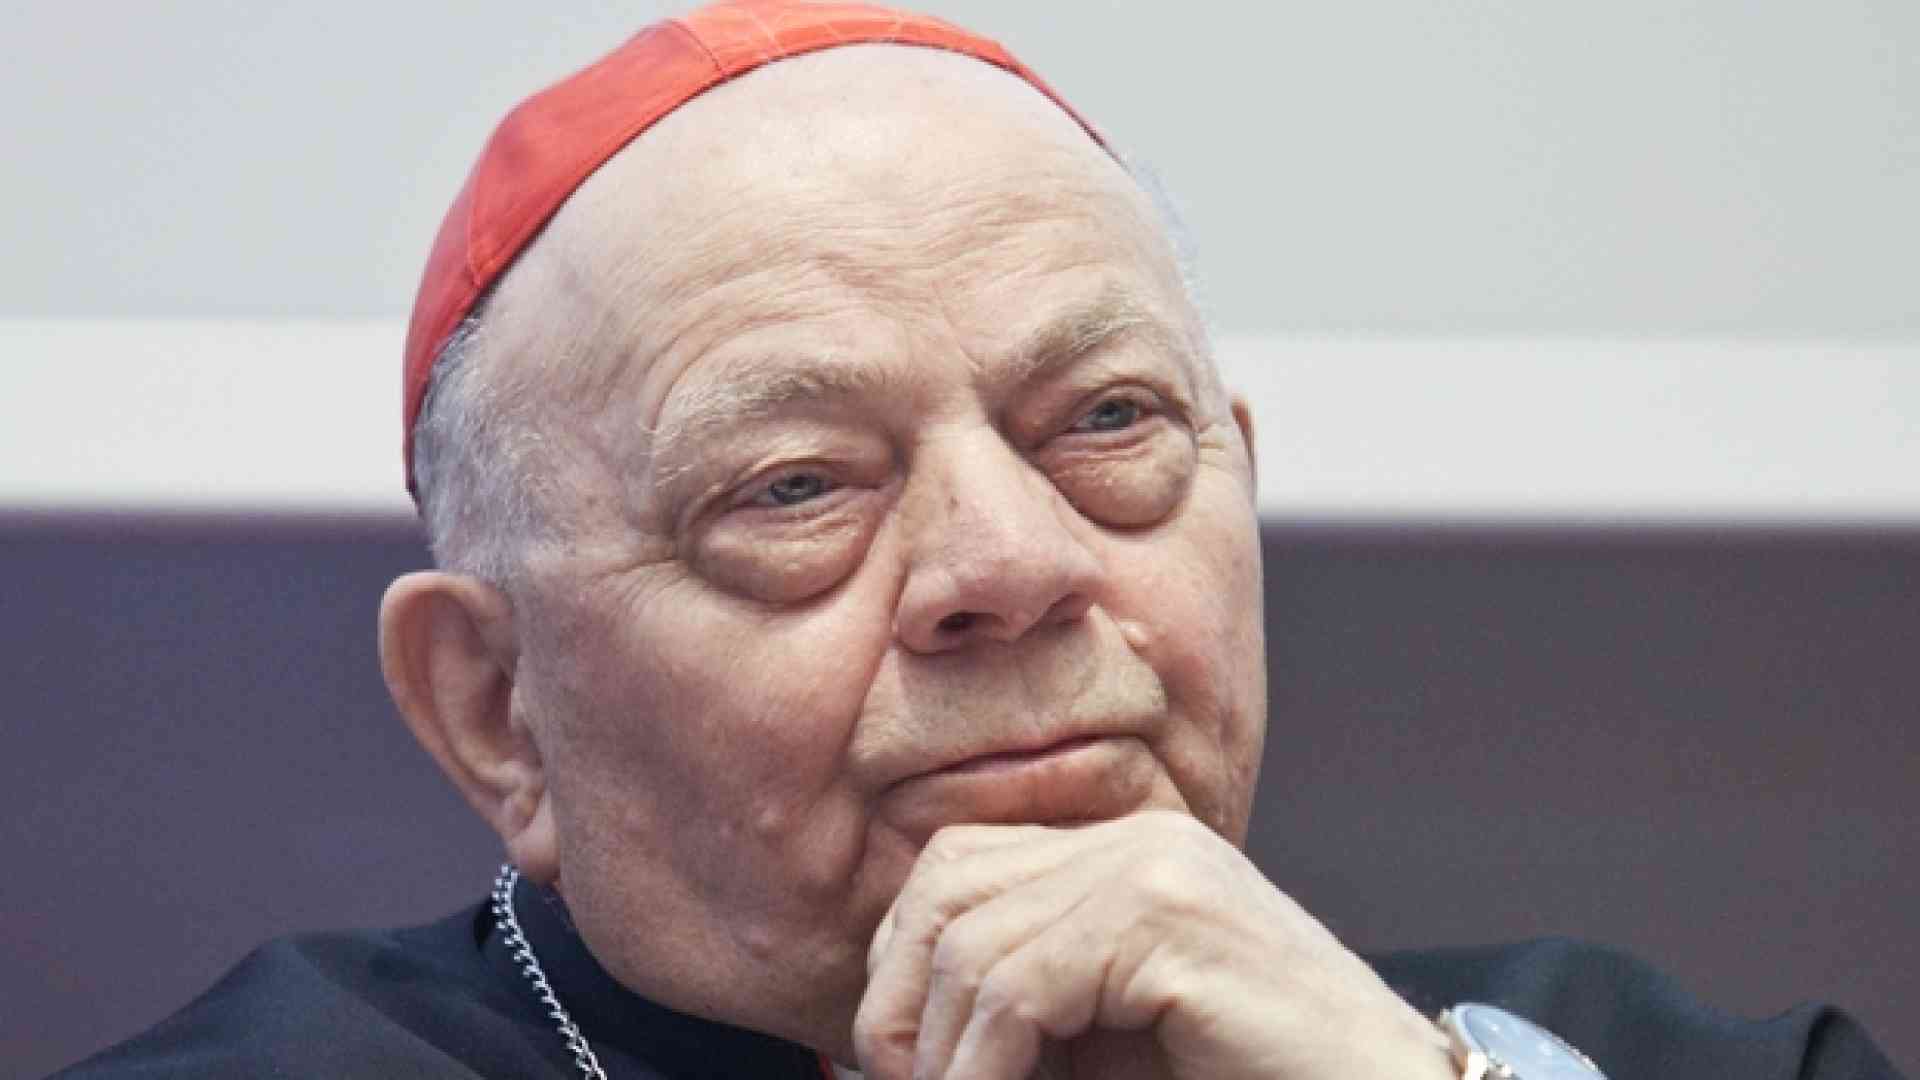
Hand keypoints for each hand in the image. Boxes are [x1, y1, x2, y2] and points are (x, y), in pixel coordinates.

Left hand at [853, 811, 1453, 1079]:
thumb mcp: (1108, 1039)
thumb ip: (1024, 1014)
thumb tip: (894, 1044)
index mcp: (1126, 853)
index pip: (957, 868)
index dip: (900, 966)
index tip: (896, 1062)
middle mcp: (1138, 839)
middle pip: (947, 885)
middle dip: (899, 1002)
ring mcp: (1157, 869)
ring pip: (972, 944)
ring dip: (943, 1057)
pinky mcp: (1169, 920)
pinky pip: (1020, 990)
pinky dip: (984, 1068)